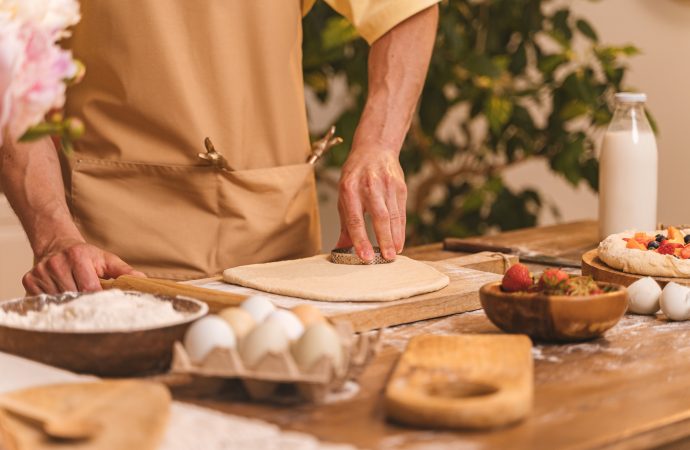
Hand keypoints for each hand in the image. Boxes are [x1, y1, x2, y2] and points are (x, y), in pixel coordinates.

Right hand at [23, 238, 145, 294]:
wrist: (57, 245)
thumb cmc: (86, 256)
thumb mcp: (106, 260)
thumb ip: (124, 271)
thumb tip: (142, 280)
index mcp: (77, 255)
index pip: (89, 287)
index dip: (97, 299)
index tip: (104, 304)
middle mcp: (56, 262)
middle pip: (73, 296)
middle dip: (84, 302)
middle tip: (91, 305)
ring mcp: (41, 272)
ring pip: (58, 301)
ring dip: (68, 304)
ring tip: (75, 297)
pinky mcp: (29, 280)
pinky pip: (43, 301)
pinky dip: (53, 303)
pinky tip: (60, 296)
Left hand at [336, 148, 406, 261]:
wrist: (374, 149)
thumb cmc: (356, 175)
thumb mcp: (344, 195)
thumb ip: (345, 223)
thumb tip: (340, 248)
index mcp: (349, 189)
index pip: (355, 219)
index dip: (361, 240)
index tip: (365, 256)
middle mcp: (369, 186)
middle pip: (379, 217)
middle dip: (383, 239)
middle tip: (386, 258)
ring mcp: (387, 185)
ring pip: (393, 216)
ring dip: (395, 237)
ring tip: (394, 253)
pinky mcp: (400, 186)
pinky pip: (401, 212)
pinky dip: (401, 229)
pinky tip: (399, 241)